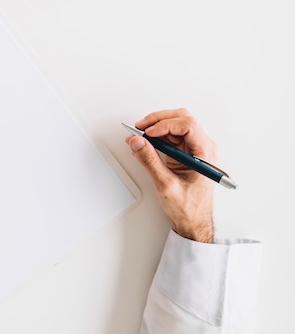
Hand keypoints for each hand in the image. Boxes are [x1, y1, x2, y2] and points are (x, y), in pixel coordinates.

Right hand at [125, 108, 215, 242]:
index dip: (165, 124)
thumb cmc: (188, 207)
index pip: (187, 125)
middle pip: (181, 119)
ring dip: (155, 126)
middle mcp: (202, 148)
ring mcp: (194, 149)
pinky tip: (144, 141)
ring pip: (174, 125)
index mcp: (204, 154)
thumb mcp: (165, 184)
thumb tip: (137, 142)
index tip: (148, 132)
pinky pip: (170, 136)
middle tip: (140, 127)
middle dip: (158, 120)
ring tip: (138, 135)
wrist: (193, 221)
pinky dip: (155, 135)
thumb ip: (149, 161)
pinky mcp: (185, 152)